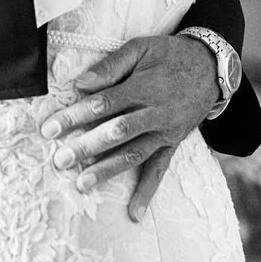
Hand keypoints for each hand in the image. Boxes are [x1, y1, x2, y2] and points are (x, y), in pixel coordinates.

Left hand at [40, 33, 219, 221]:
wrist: (211, 67)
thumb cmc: (169, 54)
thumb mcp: (142, 47)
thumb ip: (112, 65)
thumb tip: (81, 82)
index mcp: (143, 87)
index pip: (103, 104)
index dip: (75, 116)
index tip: (49, 128)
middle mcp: (155, 113)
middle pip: (115, 132)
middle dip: (85, 146)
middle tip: (59, 159)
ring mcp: (165, 132)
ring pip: (133, 154)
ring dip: (107, 170)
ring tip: (82, 184)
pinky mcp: (172, 144)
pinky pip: (159, 170)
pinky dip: (147, 192)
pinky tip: (134, 213)